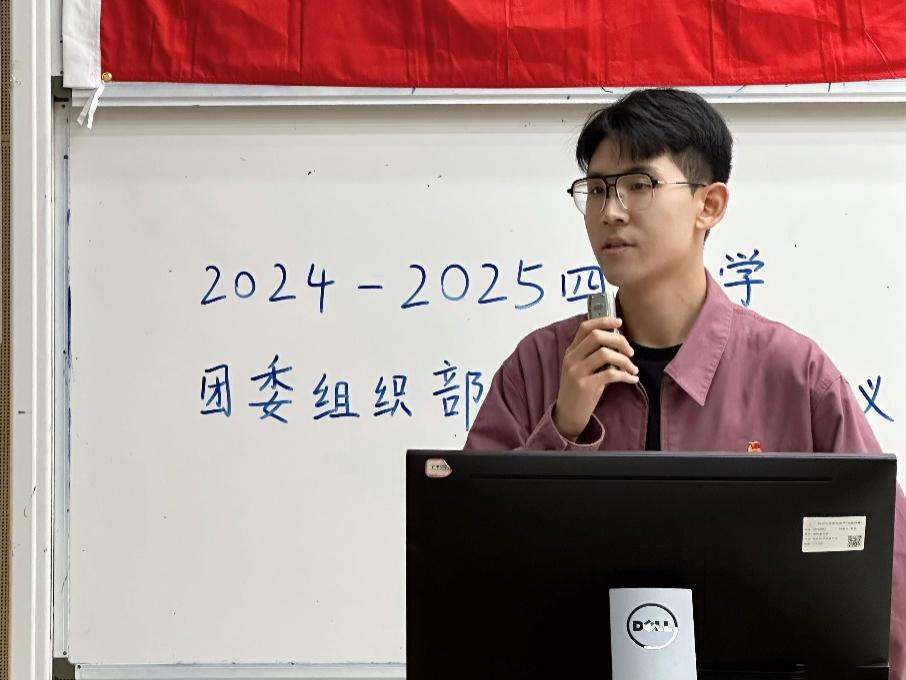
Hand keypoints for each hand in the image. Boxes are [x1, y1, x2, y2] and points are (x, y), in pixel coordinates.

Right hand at [553, 316, 638, 439]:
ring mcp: (577, 372)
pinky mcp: (585, 386)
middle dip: (619, 340)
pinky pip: (610, 374)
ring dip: (624, 360)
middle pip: (597, 336)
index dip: (603, 321)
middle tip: (630, 351)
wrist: (568, 415)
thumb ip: (592, 354)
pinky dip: (626, 375)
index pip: (585, 327)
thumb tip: (617, 341)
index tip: (619, 322)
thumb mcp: (580, 369)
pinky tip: (632, 379)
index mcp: (571, 352)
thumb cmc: (578, 391)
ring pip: (605, 353)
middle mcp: (572, 359)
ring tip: (632, 368)